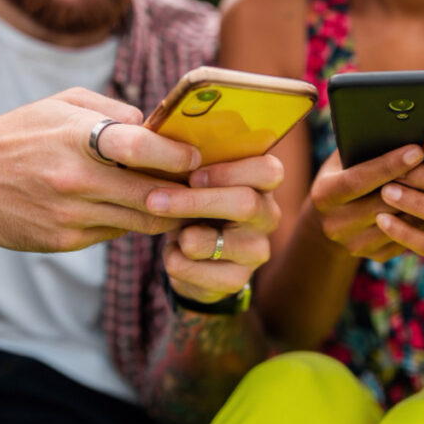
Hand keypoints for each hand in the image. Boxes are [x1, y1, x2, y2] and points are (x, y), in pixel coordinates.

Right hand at [0, 89, 203, 251]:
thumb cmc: (26, 131)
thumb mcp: (67, 104)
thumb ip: (116, 112)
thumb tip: (159, 127)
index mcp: (78, 137)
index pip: (141, 147)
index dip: (176, 154)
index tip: (195, 156)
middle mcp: (75, 178)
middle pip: (152, 194)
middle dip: (185, 192)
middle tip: (204, 186)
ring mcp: (69, 214)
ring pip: (141, 221)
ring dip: (167, 213)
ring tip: (183, 201)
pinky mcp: (63, 240)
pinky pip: (115, 233)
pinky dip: (132, 223)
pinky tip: (138, 211)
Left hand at [158, 154, 283, 303]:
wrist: (197, 257)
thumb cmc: (196, 205)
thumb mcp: (197, 182)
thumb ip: (191, 166)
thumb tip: (159, 144)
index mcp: (262, 184)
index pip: (269, 170)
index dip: (230, 172)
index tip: (192, 175)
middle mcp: (267, 215)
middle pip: (245, 203)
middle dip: (193, 202)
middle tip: (155, 201)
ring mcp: (257, 250)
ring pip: (215, 242)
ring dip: (181, 236)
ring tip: (171, 232)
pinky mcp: (238, 279)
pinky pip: (197, 271)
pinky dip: (175, 261)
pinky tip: (176, 253)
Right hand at [310, 146, 423, 261]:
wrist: (336, 215)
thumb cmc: (346, 172)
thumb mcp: (345, 157)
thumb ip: (363, 147)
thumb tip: (400, 129)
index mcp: (323, 195)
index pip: (358, 180)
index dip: (388, 165)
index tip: (418, 150)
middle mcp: (334, 224)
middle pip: (382, 203)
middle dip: (415, 182)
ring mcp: (354, 244)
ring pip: (399, 222)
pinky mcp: (375, 256)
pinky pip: (408, 237)